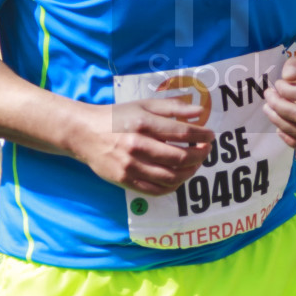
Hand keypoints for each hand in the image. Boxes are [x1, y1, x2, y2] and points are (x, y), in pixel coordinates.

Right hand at [74, 98, 213, 194]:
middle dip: (200, 155)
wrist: (84, 133)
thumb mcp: (143, 105)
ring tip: (195, 164)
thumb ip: (172, 107)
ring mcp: (130, 166)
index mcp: (143, 123)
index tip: (210, 136)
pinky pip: (155, 190)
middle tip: (206, 151)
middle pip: (179, 157)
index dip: (201, 136)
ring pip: (170, 177)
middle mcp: (137, 145)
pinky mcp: (125, 180)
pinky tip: (179, 177)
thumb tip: (200, 112)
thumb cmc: (117, 117)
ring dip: (189, 172)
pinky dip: (172, 186)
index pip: (182, 132)